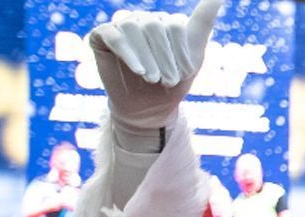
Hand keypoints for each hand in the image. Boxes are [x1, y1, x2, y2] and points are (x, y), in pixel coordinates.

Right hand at [89, 0, 221, 131]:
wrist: (148, 109)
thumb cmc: (171, 82)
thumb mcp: (192, 54)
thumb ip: (203, 22)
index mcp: (163, 22)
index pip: (175, 26)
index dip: (181, 52)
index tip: (185, 74)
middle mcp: (142, 19)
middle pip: (155, 26)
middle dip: (165, 58)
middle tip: (168, 81)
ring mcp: (121, 25)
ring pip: (133, 28)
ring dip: (147, 57)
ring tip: (152, 79)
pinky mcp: (101, 36)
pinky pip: (113, 35)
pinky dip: (127, 53)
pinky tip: (138, 71)